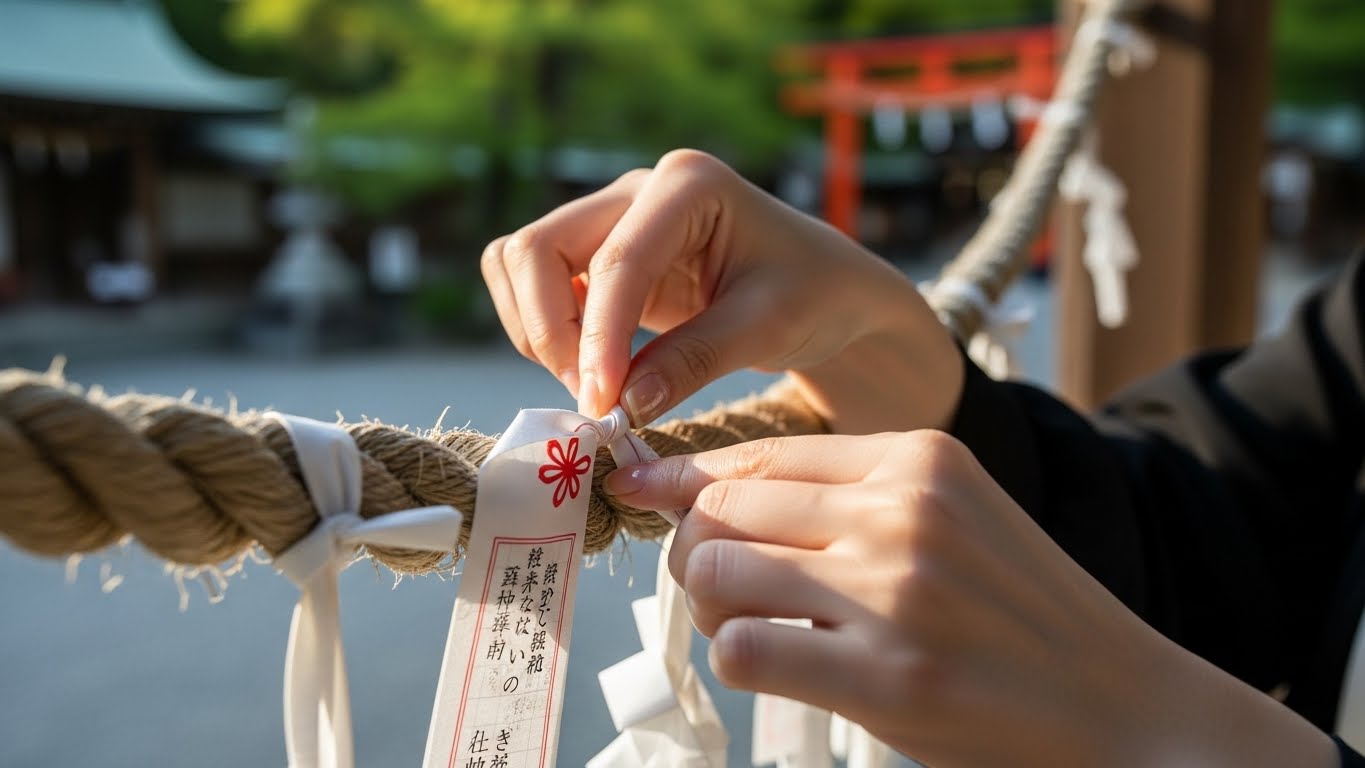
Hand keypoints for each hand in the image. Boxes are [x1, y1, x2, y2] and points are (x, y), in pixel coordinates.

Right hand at [481, 149, 962, 432]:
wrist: (825, 288)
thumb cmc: (813, 293)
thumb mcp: (769, 327)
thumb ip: (694, 361)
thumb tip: (622, 405)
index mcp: (689, 184)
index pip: (616, 259)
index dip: (598, 334)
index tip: (601, 401)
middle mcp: (637, 190)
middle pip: (538, 247)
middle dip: (551, 329)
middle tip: (593, 398)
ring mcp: (612, 218)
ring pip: (522, 263)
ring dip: (540, 331)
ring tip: (594, 387)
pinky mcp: (599, 255)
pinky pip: (538, 285)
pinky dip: (547, 331)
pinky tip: (594, 370)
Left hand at [605, 432, 1336, 766]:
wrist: (1125, 705)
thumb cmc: (1023, 615)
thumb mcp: (954, 517)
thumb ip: (850, 496)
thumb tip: (711, 494)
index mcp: (921, 458)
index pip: (760, 451)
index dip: (692, 478)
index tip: (653, 491)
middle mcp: (902, 512)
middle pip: (724, 508)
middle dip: (696, 549)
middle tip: (717, 584)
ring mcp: (894, 594)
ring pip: (716, 573)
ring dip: (710, 607)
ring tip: (751, 625)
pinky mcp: (887, 679)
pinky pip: (742, 650)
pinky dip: (738, 659)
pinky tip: (778, 666)